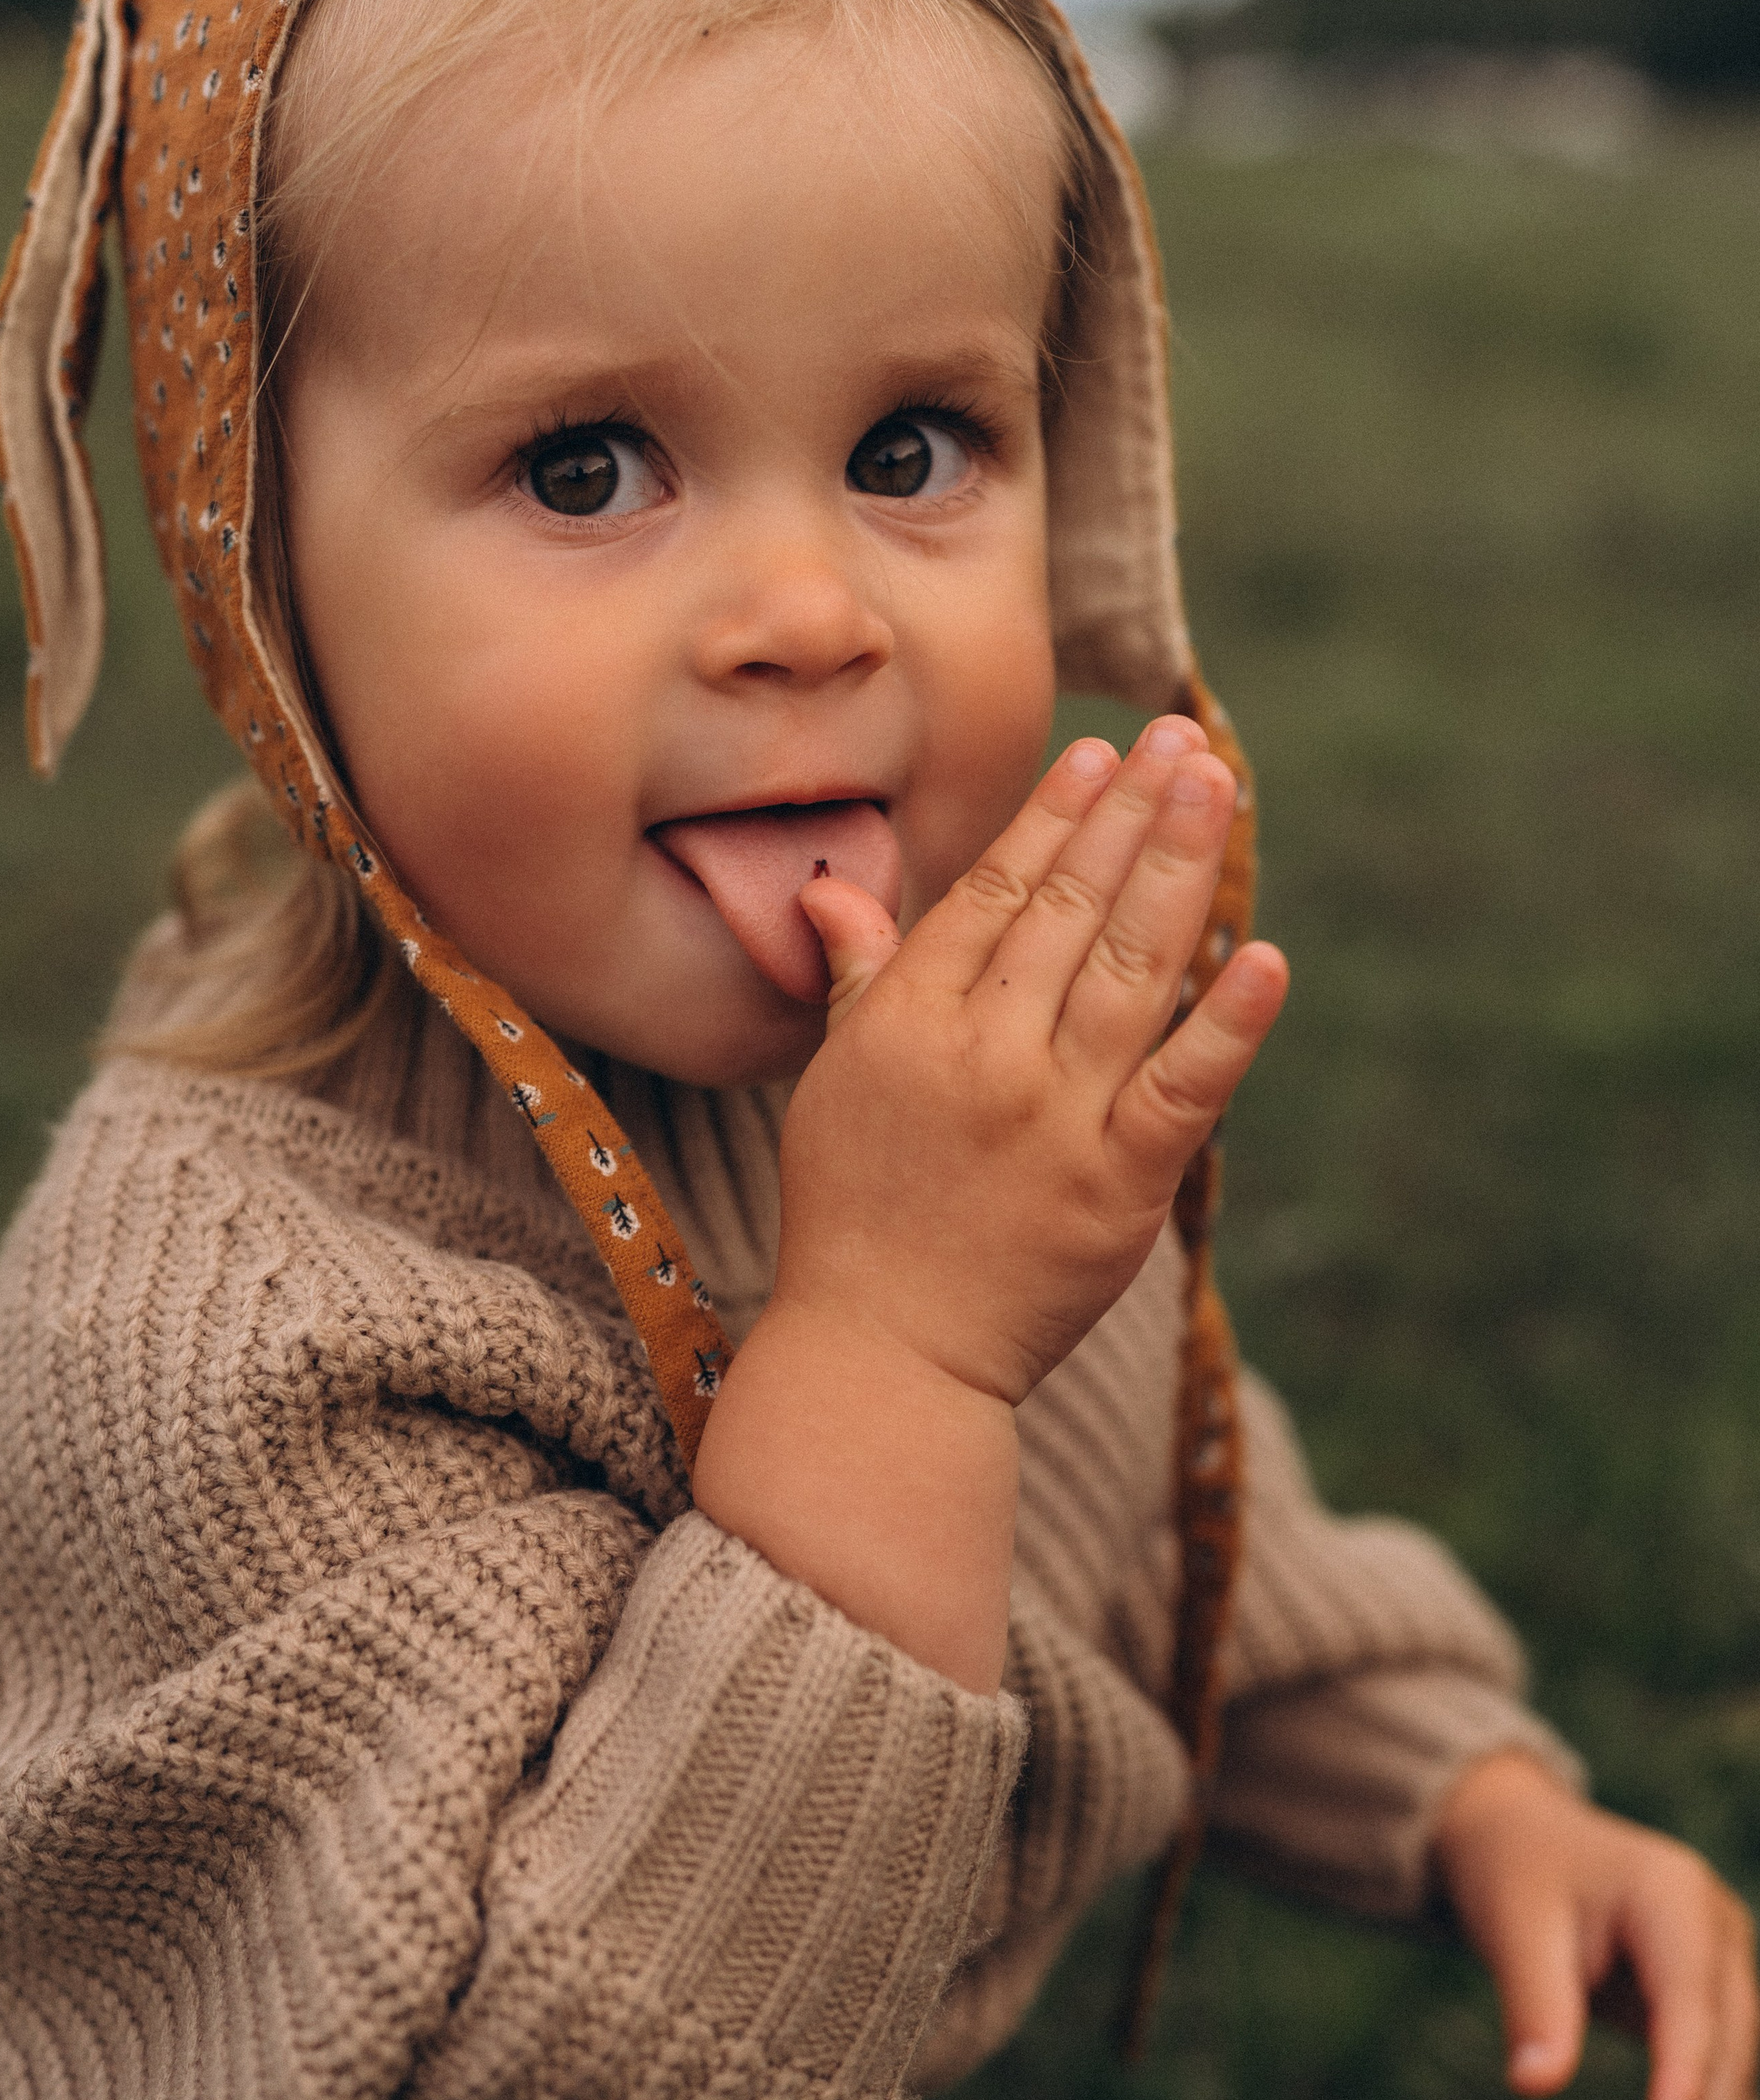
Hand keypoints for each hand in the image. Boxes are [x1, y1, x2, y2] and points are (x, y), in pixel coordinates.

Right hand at [692, 718, 1286, 1690]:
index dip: (1054, 819)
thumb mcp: (835, 1081)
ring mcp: (1058, 1119)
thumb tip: (833, 885)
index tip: (1101, 753)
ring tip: (1216, 791)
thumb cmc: (854, 1212)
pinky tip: (1266, 956)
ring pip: (1136, 971)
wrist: (886, 1357)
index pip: (997, 895)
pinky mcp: (1120, 1187)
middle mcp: (986, 1055)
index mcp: (910, 1022)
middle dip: (1131, 815)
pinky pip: (1186, 1089)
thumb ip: (858, 975)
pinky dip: (1231, 1024)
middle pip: (1075, 912)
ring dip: (1181, 870)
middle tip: (1182, 742)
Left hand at [1432, 1749, 1757, 2099]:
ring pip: (1737, 2077)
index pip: (1692, 1995)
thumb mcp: (1513, 1923)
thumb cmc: (1516, 1873)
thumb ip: (1533, 2000)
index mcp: (1673, 1894)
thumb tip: (1534, 2084)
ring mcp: (1723, 1970)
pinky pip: (1726, 2082)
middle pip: (1728, 2047)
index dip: (1686, 2068)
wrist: (1523, 1838)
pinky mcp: (1711, 2007)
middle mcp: (1718, 1932)